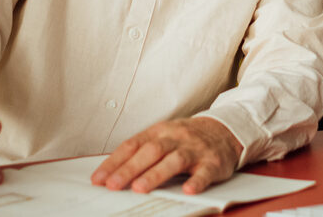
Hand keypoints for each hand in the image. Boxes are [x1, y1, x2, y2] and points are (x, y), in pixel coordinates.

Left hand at [91, 117, 241, 194]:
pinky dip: (197, 182)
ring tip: (140, 188)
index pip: (132, 145)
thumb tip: (113, 172)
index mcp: (158, 132)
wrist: (224, 130)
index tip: (99, 178)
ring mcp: (194, 150)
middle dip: (130, 169)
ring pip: (174, 160)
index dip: (114, 162)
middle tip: (113, 185)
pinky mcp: (213, 163)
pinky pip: (205, 172)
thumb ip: (141, 152)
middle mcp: (175, 138)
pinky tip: (188, 190)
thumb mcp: (162, 137)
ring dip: (156, 174)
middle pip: (150, 151)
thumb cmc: (185, 138)